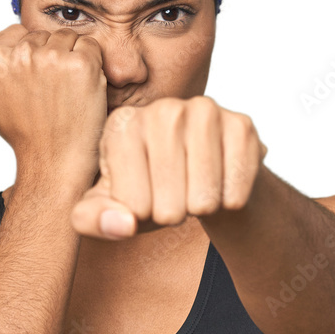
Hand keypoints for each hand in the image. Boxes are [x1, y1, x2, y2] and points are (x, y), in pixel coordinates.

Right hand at [0, 25, 107, 181]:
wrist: (54, 162)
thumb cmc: (25, 136)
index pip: (19, 32)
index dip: (33, 55)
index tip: (37, 79)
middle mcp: (21, 54)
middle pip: (45, 35)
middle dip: (52, 56)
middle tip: (53, 91)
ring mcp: (52, 57)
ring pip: (68, 37)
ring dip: (73, 58)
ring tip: (68, 91)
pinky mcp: (80, 64)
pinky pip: (91, 46)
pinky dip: (93, 64)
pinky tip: (83, 88)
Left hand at [70, 96, 267, 238]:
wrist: (202, 177)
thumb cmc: (148, 191)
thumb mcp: (107, 208)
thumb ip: (93, 219)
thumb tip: (123, 224)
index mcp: (121, 125)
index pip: (131, 204)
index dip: (140, 215)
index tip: (142, 194)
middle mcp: (161, 109)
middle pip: (168, 206)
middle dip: (172, 216)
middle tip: (172, 195)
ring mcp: (205, 111)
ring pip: (204, 201)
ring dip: (200, 210)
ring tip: (194, 190)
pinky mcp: (241, 125)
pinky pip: (235, 194)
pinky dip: (230, 203)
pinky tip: (221, 184)